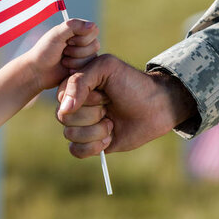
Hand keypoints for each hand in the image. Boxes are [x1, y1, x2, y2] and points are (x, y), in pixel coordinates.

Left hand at [24, 19, 99, 91]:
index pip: (93, 30)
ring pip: (93, 58)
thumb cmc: (44, 51)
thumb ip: (73, 26)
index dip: (82, 37)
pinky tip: (67, 69)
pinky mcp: (84, 68)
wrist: (38, 72)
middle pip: (95, 44)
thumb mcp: (56, 34)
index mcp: (77, 30)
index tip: (67, 40)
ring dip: (75, 61)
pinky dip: (76, 69)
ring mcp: (85, 55)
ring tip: (63, 61)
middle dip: (77, 51)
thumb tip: (92, 25)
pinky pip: (90, 69)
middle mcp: (83, 41)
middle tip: (63, 51)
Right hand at [56, 54, 197, 157]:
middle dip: (92, 115)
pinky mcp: (91, 142)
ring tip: (112, 123)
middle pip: (65, 119)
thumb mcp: (106, 68)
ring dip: (96, 131)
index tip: (105, 92)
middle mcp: (75, 105)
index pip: (62, 98)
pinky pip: (76, 151)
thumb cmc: (133, 83)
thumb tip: (65, 109)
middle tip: (110, 106)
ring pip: (70, 136)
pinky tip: (109, 138)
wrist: (157, 106)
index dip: (85, 99)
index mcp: (75, 86)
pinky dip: (93, 147)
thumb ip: (80, 81)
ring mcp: (82, 125)